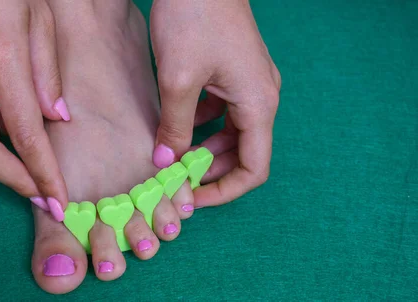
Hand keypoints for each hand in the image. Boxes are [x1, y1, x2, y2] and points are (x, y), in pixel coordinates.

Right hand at [0, 0, 69, 220]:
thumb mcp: (41, 15)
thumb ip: (48, 70)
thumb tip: (56, 118)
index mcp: (1, 55)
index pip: (25, 131)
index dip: (42, 171)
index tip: (58, 199)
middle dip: (12, 181)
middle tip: (40, 197)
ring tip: (24, 178)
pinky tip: (2, 146)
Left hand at [150, 0, 280, 206]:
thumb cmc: (194, 18)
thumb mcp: (178, 81)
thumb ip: (174, 127)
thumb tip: (165, 163)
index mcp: (258, 104)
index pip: (254, 168)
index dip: (224, 190)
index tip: (193, 197)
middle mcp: (260, 97)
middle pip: (243, 152)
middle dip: (210, 171)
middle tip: (176, 181)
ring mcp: (248, 83)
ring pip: (231, 132)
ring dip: (204, 149)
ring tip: (173, 159)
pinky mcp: (232, 72)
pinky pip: (222, 111)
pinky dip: (201, 125)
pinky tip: (175, 126)